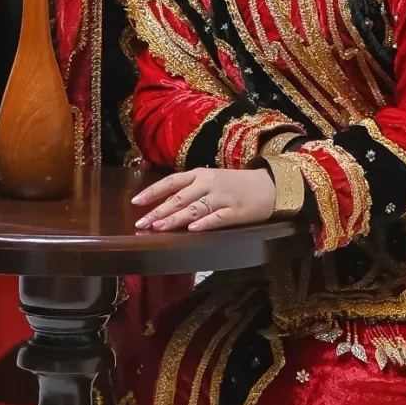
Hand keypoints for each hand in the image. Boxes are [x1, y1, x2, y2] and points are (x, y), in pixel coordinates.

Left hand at [131, 167, 277, 232]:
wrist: (270, 186)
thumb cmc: (236, 184)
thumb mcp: (211, 179)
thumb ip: (190, 188)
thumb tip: (164, 202)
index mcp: (200, 174)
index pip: (171, 182)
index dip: (153, 192)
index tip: (136, 202)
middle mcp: (209, 184)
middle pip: (179, 198)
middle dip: (158, 211)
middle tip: (141, 223)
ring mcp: (222, 198)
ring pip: (194, 209)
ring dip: (175, 219)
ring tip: (159, 227)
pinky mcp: (236, 212)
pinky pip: (217, 218)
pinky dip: (204, 224)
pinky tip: (192, 230)